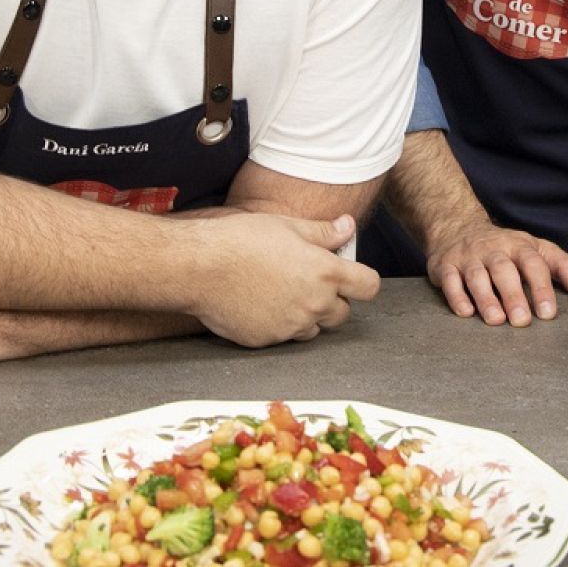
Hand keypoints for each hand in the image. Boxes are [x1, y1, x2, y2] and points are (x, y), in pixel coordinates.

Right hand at [189, 213, 379, 346]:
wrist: (199, 267)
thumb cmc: (241, 239)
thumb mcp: (287, 226)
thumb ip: (323, 232)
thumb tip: (348, 226)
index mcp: (324, 272)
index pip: (369, 286)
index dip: (362, 279)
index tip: (350, 274)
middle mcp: (313, 304)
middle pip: (343, 313)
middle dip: (332, 299)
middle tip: (308, 280)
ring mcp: (290, 326)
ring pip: (313, 328)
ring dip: (307, 314)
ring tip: (281, 291)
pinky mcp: (267, 341)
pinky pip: (283, 337)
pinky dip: (278, 323)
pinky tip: (259, 302)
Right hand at [426, 218, 567, 326]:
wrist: (457, 227)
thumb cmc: (504, 247)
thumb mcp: (535, 249)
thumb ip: (562, 267)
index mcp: (518, 246)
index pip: (533, 264)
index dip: (541, 287)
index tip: (548, 313)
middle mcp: (493, 249)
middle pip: (503, 270)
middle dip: (513, 295)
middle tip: (522, 321)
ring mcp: (468, 257)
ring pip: (476, 276)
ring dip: (486, 298)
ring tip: (496, 320)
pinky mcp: (445, 266)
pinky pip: (449, 280)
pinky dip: (456, 296)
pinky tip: (466, 312)